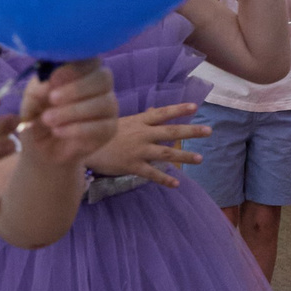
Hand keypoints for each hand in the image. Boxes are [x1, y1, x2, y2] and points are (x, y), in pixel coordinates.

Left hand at [13, 60, 117, 167]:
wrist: (40, 151)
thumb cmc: (37, 118)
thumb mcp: (31, 99)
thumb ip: (40, 86)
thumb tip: (52, 80)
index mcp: (82, 72)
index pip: (92, 59)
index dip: (76, 67)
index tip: (54, 78)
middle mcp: (100, 86)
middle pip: (104, 77)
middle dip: (77, 88)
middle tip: (52, 99)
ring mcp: (108, 107)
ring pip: (103, 102)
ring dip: (73, 111)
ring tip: (48, 119)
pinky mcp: (109, 129)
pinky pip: (101, 126)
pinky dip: (77, 128)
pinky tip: (58, 131)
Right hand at [88, 103, 208, 187]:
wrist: (81, 147)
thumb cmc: (101, 133)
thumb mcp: (121, 121)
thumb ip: (141, 118)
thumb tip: (154, 109)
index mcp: (139, 121)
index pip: (162, 113)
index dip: (178, 109)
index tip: (195, 106)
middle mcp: (142, 134)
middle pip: (171, 131)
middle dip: (191, 131)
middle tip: (209, 131)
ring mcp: (138, 150)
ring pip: (166, 152)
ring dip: (184, 155)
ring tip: (200, 158)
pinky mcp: (132, 166)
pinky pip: (152, 173)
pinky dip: (165, 179)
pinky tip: (176, 183)